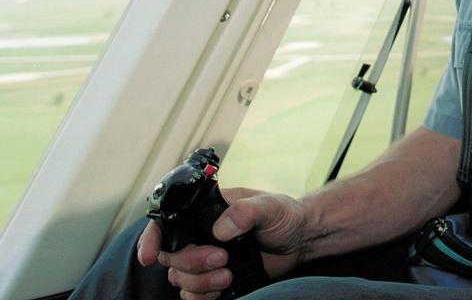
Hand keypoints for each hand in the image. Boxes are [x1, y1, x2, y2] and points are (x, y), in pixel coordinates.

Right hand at [138, 188, 306, 298]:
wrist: (298, 239)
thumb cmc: (283, 215)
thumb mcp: (269, 206)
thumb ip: (246, 211)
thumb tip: (221, 228)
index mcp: (206, 212)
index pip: (166, 222)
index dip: (151, 239)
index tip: (148, 256)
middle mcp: (199, 235)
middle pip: (170, 256)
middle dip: (191, 263)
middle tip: (221, 259)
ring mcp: (204, 258)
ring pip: (179, 278)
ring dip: (199, 282)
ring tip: (228, 275)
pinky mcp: (213, 279)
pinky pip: (192, 295)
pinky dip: (203, 296)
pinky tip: (225, 287)